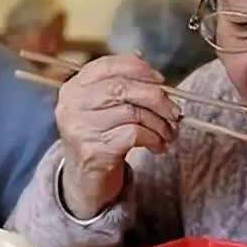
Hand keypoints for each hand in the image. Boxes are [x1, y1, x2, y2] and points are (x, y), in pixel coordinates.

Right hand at [56, 54, 180, 218]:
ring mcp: (81, 128)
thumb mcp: (103, 108)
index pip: (107, 65)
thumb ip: (122, 87)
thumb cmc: (101, 138)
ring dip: (159, 123)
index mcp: (74, 88)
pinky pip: (135, 134)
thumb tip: (154, 75)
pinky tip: (158, 145)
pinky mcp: (94, 150)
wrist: (84, 180)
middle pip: (123, 88)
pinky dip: (154, 138)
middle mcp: (72, 105)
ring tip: (168, 132)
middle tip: (174, 110)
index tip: (160, 80)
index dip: (138, 68)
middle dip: (156, 97)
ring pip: (133, 112)